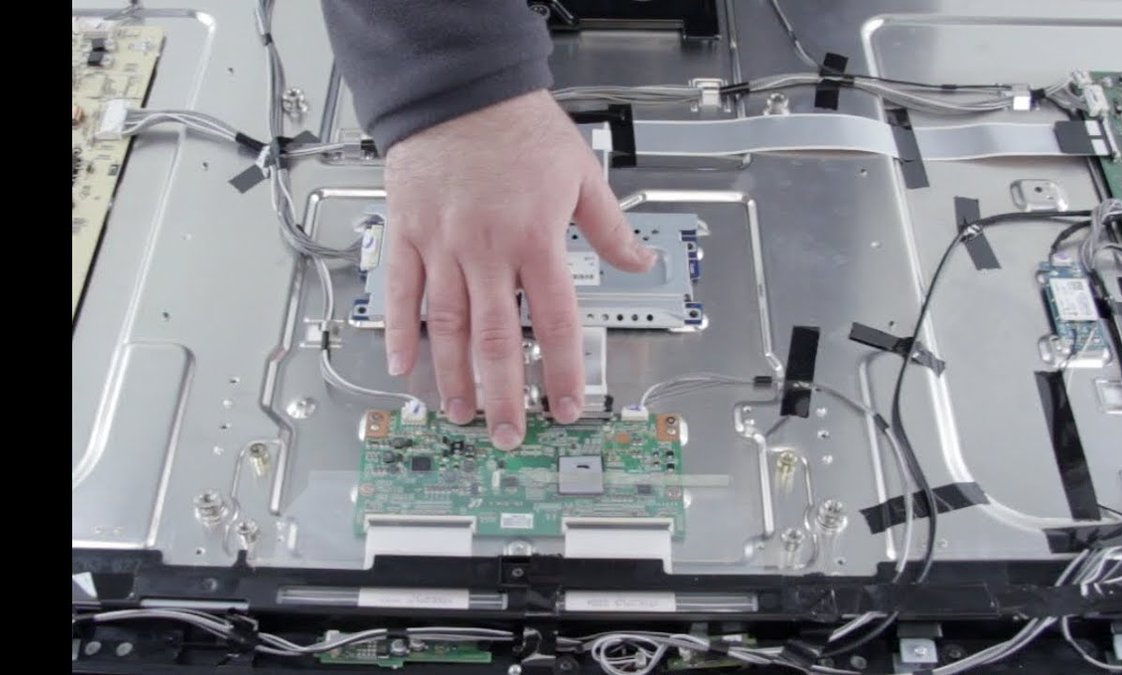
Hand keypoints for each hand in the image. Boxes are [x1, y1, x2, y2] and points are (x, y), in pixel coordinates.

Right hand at [383, 89, 655, 449]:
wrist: (460, 89)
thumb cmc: (518, 127)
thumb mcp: (581, 173)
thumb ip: (609, 227)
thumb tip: (641, 260)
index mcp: (535, 239)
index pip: (556, 321)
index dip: (564, 371)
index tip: (567, 406)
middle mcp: (487, 249)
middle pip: (498, 338)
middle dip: (504, 393)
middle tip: (507, 432)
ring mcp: (442, 245)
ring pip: (446, 324)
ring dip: (453, 375)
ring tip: (459, 412)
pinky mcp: (407, 234)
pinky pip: (400, 291)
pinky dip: (399, 330)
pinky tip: (401, 364)